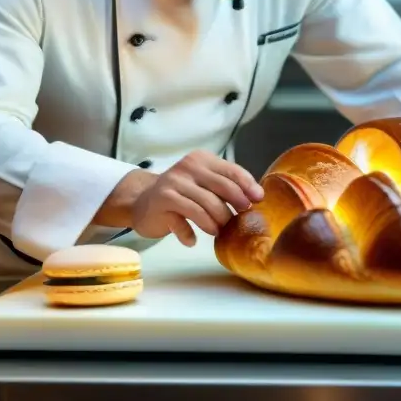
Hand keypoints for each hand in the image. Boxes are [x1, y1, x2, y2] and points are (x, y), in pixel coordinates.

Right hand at [131, 151, 263, 246]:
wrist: (142, 201)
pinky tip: (193, 241)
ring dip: (215, 223)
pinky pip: (181, 222)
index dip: (248, 186)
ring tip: (218, 231)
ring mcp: (172, 186)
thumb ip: (224, 185)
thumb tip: (255, 198)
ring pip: (203, 206)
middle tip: (240, 219)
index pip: (231, 171)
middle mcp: (186, 169)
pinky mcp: (160, 204)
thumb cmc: (181, 193)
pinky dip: (189, 234)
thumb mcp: (203, 182)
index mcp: (201, 160)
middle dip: (234, 206)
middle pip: (220, 188)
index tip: (258, 200)